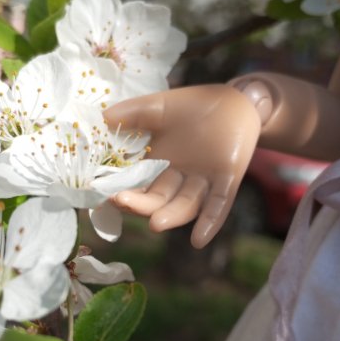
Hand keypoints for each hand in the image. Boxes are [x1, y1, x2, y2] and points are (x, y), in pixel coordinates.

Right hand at [104, 84, 260, 247]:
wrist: (236, 100)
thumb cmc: (195, 106)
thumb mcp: (159, 107)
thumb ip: (132, 113)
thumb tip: (103, 118)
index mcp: (160, 165)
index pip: (138, 186)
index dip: (123, 192)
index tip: (103, 194)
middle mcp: (180, 179)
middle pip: (159, 199)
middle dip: (141, 204)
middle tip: (121, 202)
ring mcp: (204, 182)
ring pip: (185, 205)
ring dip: (171, 216)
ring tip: (155, 224)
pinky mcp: (228, 180)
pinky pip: (218, 205)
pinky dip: (210, 222)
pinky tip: (199, 240)